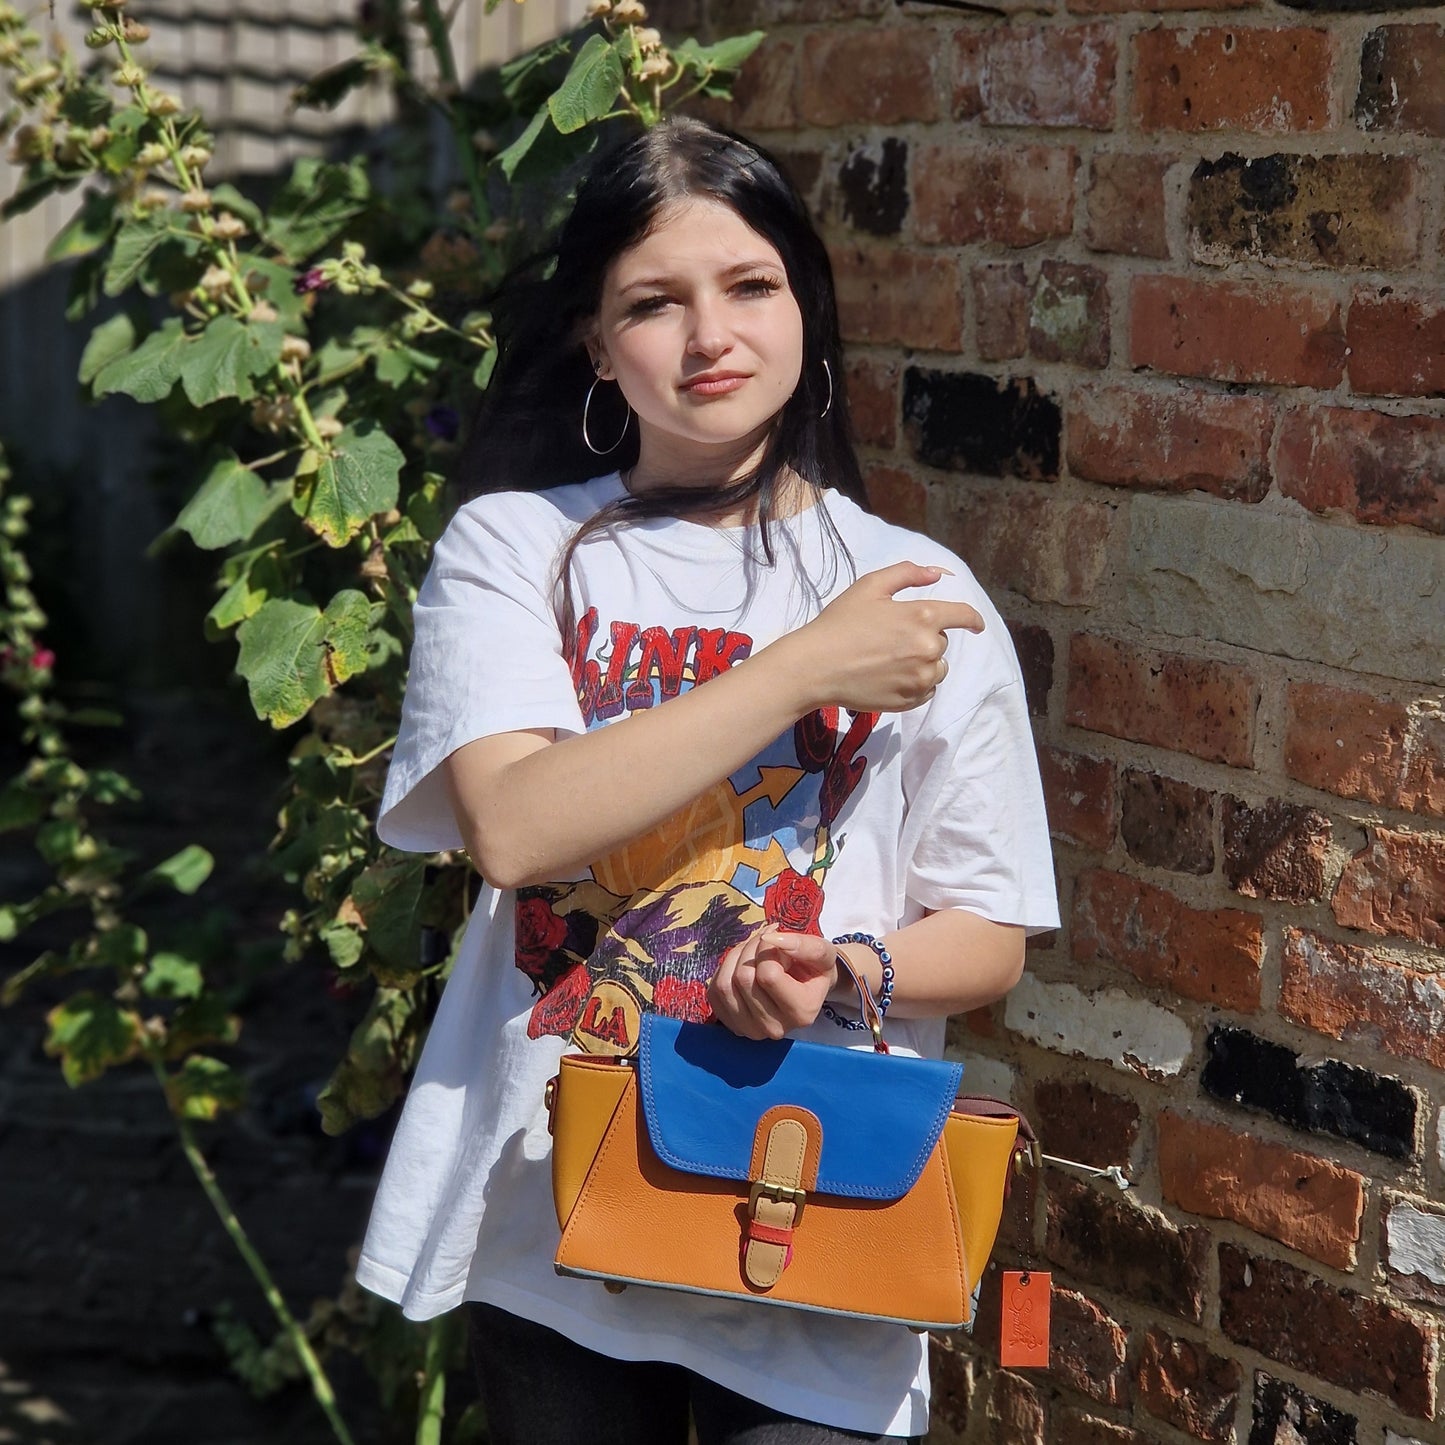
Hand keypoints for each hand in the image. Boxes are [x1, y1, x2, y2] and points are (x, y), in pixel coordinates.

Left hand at [707, 925, 838, 1039]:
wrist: (807, 988)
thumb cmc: (815, 968)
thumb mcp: (822, 951)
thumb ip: (803, 945)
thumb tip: (769, 939)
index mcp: (801, 1012)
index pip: (768, 975)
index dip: (767, 950)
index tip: (779, 944)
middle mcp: (775, 1028)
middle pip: (743, 978)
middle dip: (750, 949)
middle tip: (764, 942)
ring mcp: (751, 1031)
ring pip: (725, 985)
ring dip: (735, 957)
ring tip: (753, 952)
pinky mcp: (732, 1026)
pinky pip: (714, 992)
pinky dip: (723, 971)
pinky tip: (741, 967)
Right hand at [780, 562, 984, 713]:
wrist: (817, 666)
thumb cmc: (841, 622)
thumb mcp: (870, 587)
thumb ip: (908, 574)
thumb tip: (938, 573)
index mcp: (923, 616)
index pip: (963, 616)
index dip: (972, 619)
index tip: (976, 625)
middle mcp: (929, 649)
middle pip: (942, 643)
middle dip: (926, 639)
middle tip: (894, 639)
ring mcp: (921, 678)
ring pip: (937, 669)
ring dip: (924, 664)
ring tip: (892, 661)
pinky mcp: (911, 700)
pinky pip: (927, 691)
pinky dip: (916, 684)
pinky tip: (890, 678)